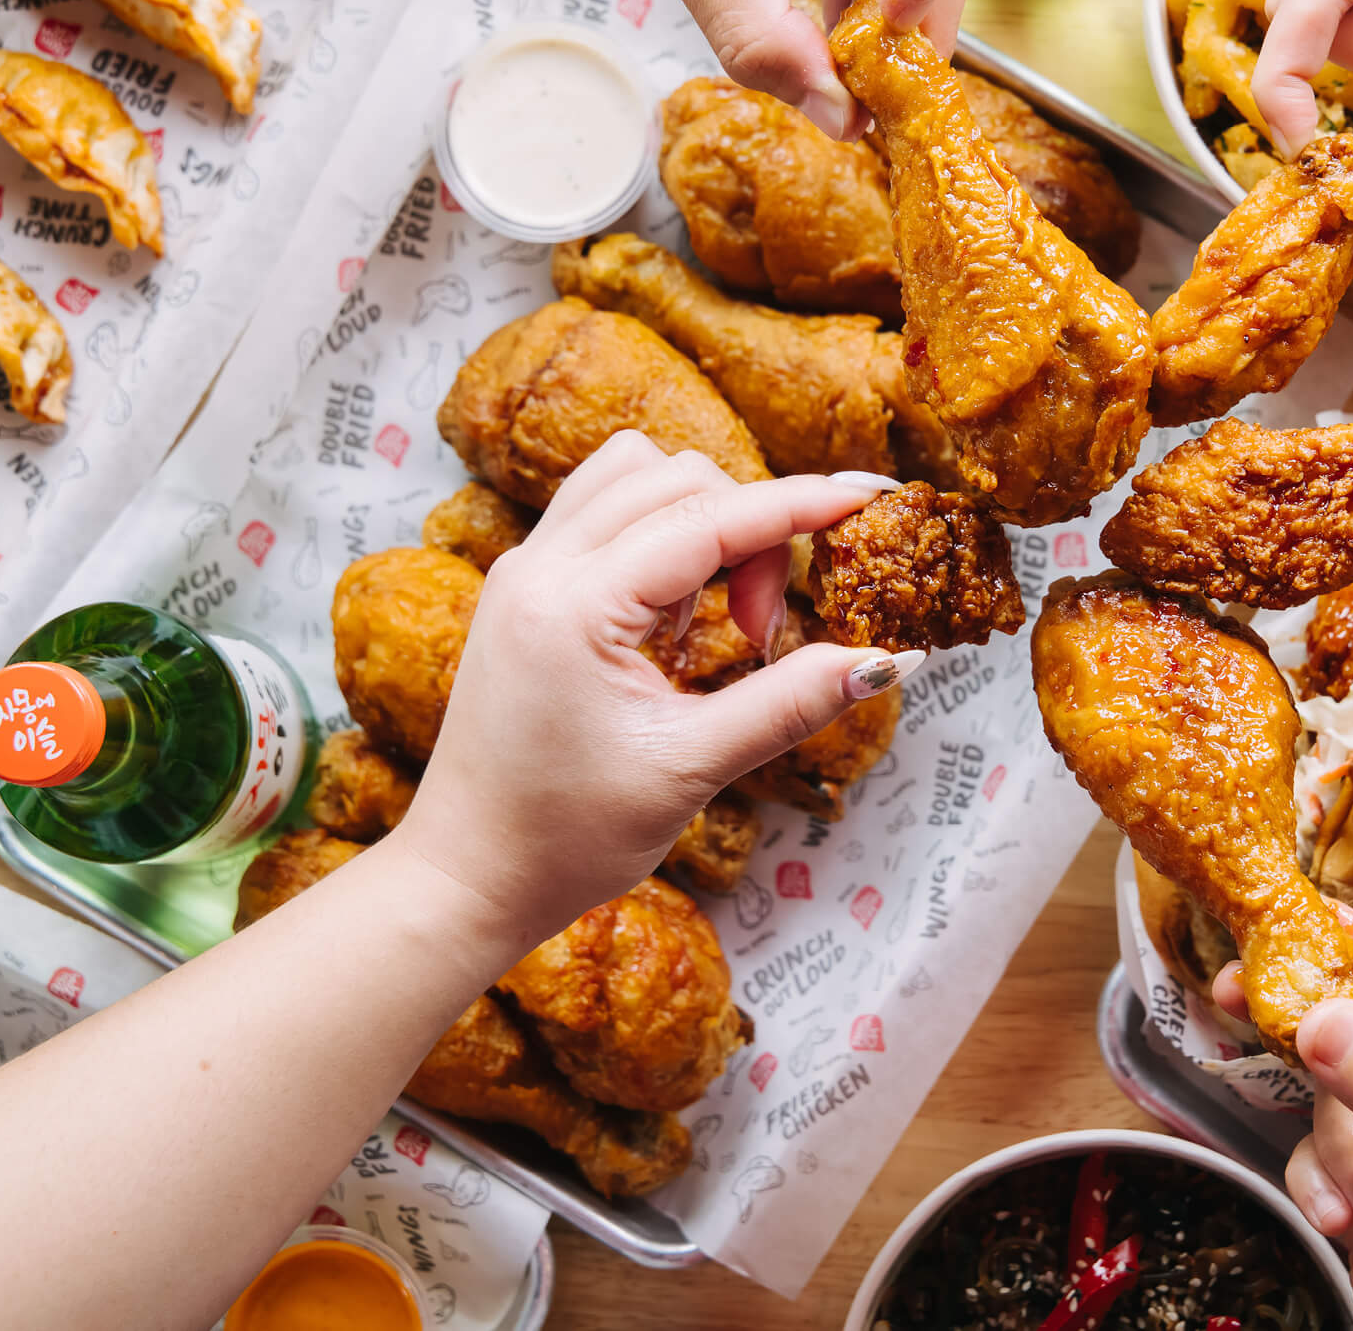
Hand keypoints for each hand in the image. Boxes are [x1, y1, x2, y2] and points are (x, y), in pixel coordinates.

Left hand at [396, 433, 911, 936]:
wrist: (467, 876)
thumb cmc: (564, 837)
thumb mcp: (689, 770)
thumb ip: (791, 704)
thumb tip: (884, 660)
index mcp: (572, 606)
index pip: (708, 516)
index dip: (798, 502)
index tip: (867, 496)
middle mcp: (539, 567)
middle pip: (675, 478)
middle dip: (748, 533)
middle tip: (765, 636)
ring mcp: (525, 570)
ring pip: (635, 477)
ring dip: (701, 520)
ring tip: (719, 620)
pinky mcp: (527, 587)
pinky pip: (606, 513)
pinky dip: (662, 537)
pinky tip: (679, 620)